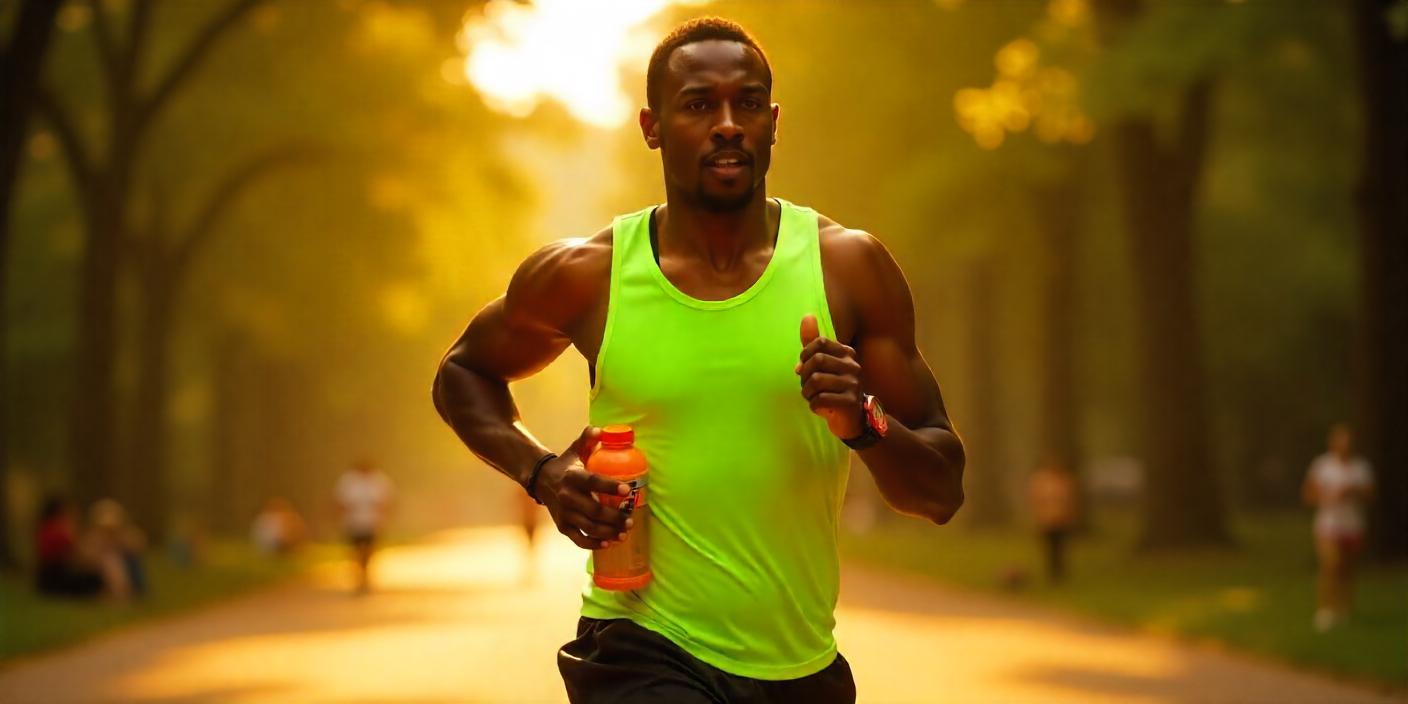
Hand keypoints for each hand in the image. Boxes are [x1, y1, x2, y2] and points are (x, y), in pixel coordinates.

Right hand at [535, 425, 633, 549]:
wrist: (539, 480)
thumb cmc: (565, 465)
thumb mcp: (575, 450)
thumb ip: (588, 439)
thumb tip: (600, 429)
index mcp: (573, 477)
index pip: (594, 482)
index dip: (611, 487)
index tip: (628, 491)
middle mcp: (567, 497)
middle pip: (594, 511)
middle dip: (614, 517)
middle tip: (630, 519)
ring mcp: (564, 513)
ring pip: (588, 527)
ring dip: (608, 532)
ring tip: (624, 532)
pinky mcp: (562, 526)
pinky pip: (578, 539)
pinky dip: (593, 544)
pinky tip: (608, 543)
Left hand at [795, 314, 863, 439]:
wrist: (853, 419)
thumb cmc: (834, 388)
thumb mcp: (824, 363)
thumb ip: (813, 341)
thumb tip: (807, 316)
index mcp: (847, 353)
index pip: (820, 343)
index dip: (805, 355)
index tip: (804, 367)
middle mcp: (853, 366)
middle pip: (816, 361)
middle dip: (804, 376)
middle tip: (808, 386)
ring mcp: (853, 384)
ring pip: (816, 381)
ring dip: (807, 392)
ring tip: (814, 397)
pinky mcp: (849, 402)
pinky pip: (820, 399)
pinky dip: (814, 405)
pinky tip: (821, 407)